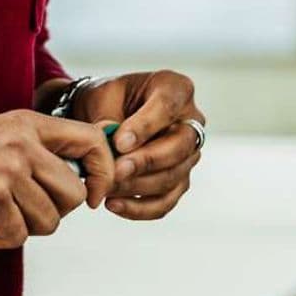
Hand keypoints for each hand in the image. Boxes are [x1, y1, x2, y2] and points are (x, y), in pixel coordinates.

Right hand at [0, 111, 113, 248]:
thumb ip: (34, 152)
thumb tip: (81, 181)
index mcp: (26, 123)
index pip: (90, 140)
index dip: (102, 172)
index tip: (91, 196)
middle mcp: (22, 141)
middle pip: (73, 194)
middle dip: (51, 213)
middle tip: (19, 211)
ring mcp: (7, 168)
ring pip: (48, 221)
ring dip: (22, 228)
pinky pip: (17, 236)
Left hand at [71, 70, 202, 220]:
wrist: (106, 114)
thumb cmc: (108, 99)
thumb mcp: (104, 96)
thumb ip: (110, 119)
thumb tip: (114, 147)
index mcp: (176, 88)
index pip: (167, 107)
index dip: (145, 127)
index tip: (119, 142)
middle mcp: (191, 121)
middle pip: (178, 147)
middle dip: (145, 162)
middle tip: (115, 170)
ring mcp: (188, 154)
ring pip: (172, 177)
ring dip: (138, 187)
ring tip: (107, 187)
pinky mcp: (179, 180)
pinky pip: (166, 201)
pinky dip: (140, 207)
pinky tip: (114, 205)